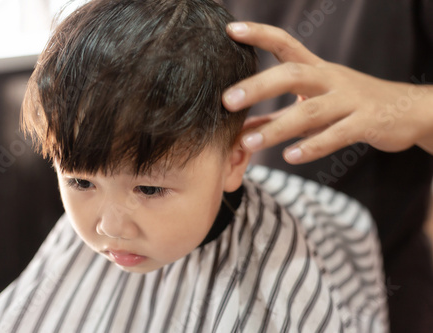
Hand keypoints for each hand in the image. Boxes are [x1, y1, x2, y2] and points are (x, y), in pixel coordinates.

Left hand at [222, 22, 432, 163]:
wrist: (407, 110)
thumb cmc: (351, 105)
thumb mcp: (314, 105)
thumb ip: (278, 117)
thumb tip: (243, 127)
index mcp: (316, 69)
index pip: (285, 44)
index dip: (259, 34)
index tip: (231, 29)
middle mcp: (330, 79)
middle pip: (292, 74)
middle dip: (258, 86)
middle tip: (227, 100)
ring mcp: (349, 100)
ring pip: (310, 110)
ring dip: (277, 128)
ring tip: (249, 142)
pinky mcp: (366, 123)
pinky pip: (337, 135)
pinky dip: (312, 146)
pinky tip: (290, 156)